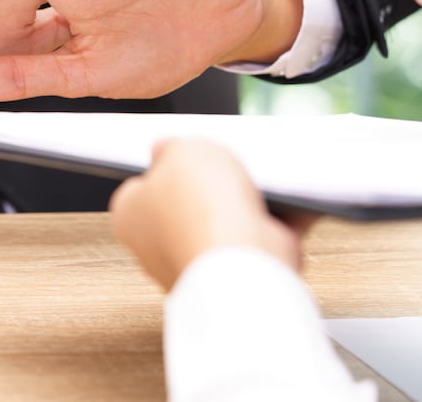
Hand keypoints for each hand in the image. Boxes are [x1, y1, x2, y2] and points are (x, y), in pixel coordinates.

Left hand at [109, 138, 304, 291]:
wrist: (241, 262)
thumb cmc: (201, 208)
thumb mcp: (181, 149)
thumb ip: (172, 146)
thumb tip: (167, 151)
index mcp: (130, 217)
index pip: (142, 186)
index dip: (165, 165)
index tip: (183, 151)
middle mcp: (159, 248)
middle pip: (187, 202)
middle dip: (210, 184)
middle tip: (228, 161)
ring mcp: (200, 264)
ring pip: (227, 221)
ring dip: (248, 201)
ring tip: (266, 177)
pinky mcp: (239, 275)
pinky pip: (262, 239)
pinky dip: (280, 222)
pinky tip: (291, 200)